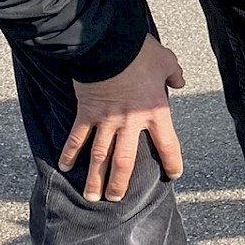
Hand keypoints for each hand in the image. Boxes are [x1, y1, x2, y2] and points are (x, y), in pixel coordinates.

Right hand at [59, 36, 185, 202]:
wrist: (108, 44)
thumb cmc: (139, 52)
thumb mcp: (166, 60)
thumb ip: (174, 75)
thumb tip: (179, 82)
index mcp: (156, 112)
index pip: (168, 144)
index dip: (172, 162)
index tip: (173, 175)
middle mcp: (131, 122)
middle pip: (126, 161)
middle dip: (120, 183)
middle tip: (115, 200)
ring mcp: (106, 120)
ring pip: (100, 157)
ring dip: (95, 178)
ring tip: (92, 197)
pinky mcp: (86, 113)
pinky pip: (76, 137)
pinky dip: (69, 152)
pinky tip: (64, 166)